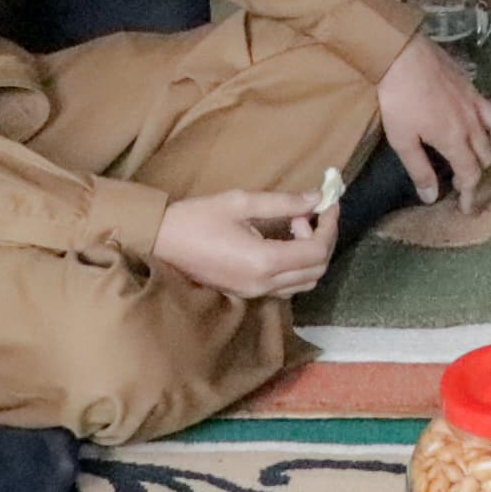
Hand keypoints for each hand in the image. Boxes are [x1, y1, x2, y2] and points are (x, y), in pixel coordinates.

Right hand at [153, 189, 336, 301]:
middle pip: (317, 270)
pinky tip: (282, 240)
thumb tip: (317, 199)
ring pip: (305, 281)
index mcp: (263, 261)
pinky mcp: (247, 293)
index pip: (316, 251)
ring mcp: (255, 292)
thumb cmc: (197, 218)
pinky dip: (296, 265)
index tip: (329, 203)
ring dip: (310, 254)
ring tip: (293, 224)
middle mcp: (263, 283)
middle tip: (310, 212)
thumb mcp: (240, 202)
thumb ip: (283, 202)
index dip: (330, 226)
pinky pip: (287, 285)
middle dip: (323, 239)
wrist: (160, 242)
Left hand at [377, 37, 490, 203]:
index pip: (470, 174)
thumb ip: (420, 169)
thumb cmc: (399, 98)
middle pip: (485, 156)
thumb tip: (432, 196)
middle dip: (477, 173)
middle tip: (461, 180)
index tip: (466, 208)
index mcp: (454, 140)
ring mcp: (475, 104)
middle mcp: (471, 124)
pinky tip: (481, 124)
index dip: (469, 194)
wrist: (403, 55)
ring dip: (490, 149)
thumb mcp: (402, 139)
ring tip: (478, 155)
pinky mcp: (472, 88)